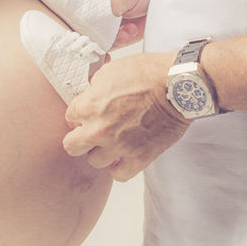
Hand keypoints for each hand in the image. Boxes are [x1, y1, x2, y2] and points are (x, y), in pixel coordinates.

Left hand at [62, 52, 187, 180]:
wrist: (177, 85)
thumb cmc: (148, 73)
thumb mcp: (111, 70)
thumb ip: (94, 88)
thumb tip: (90, 95)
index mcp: (90, 106)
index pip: (69, 118)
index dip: (78, 115)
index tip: (87, 115)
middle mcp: (100, 129)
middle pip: (72, 146)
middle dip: (79, 138)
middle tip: (90, 132)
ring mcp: (119, 146)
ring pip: (94, 161)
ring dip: (100, 152)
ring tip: (110, 143)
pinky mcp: (140, 157)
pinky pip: (119, 175)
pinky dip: (119, 168)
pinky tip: (123, 157)